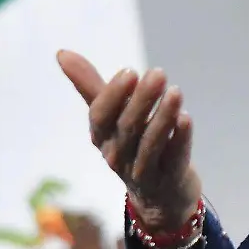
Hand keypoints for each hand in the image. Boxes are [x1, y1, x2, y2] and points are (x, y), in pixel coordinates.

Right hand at [57, 50, 201, 231]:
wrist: (160, 196)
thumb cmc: (132, 145)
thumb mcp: (110, 118)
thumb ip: (90, 86)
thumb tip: (61, 52)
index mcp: (102, 138)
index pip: (100, 117)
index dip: (113, 95)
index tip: (130, 71)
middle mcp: (118, 156)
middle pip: (127, 128)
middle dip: (142, 100)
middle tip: (158, 73)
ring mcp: (143, 171)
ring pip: (151, 145)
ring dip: (163, 117)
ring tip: (176, 92)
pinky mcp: (170, 179)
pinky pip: (174, 159)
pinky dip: (180, 139)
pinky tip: (186, 119)